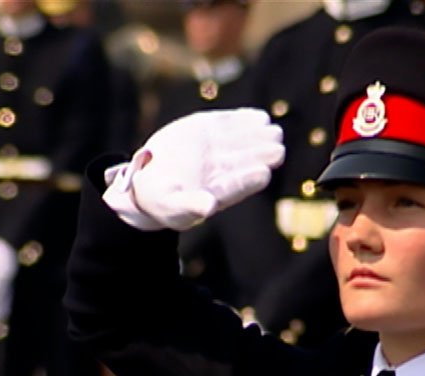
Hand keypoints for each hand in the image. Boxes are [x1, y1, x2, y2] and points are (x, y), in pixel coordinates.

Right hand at [103, 108, 284, 230]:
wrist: (148, 180)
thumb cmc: (160, 201)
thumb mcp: (170, 207)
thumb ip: (188, 207)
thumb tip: (207, 207)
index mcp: (217, 192)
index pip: (238, 186)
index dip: (249, 179)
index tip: (263, 173)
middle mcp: (222, 170)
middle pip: (247, 162)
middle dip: (262, 155)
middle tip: (277, 149)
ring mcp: (217, 148)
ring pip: (243, 141)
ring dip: (258, 135)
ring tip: (271, 129)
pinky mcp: (208, 129)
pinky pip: (229, 123)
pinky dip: (243, 120)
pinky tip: (259, 118)